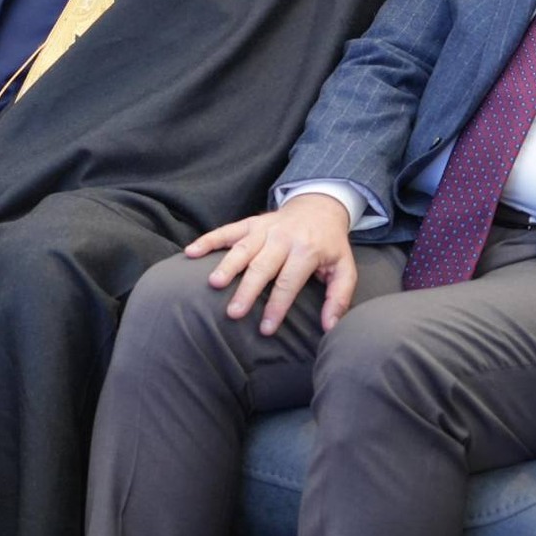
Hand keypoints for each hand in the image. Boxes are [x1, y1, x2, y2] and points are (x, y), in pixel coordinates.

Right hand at [186, 195, 354, 334]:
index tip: (266, 330)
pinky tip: (191, 252)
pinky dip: (208, 240)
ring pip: (242, 249)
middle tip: (233, 312)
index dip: (277, 307)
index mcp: (306, 250)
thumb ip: (339, 298)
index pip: (288, 282)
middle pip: (262, 267)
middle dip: (247, 290)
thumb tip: (330, 327)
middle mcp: (282, 238)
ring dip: (227, 266)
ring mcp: (264, 229)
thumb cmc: (330, 245)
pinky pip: (227, 231)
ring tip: (214, 284)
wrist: (320, 206)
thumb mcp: (345, 269)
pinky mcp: (250, 223)